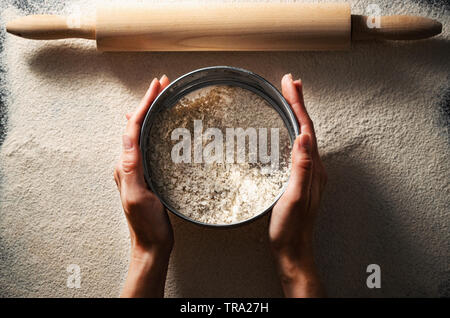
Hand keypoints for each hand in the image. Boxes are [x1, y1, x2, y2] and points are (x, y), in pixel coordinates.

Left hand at [114, 75, 172, 296]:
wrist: (151, 244)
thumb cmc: (146, 224)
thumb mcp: (139, 197)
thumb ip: (132, 171)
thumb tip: (129, 142)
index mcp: (125, 166)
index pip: (132, 128)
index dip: (143, 105)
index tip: (156, 87)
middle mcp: (128, 164)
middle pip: (136, 125)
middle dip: (147, 102)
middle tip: (162, 84)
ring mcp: (138, 169)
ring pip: (142, 133)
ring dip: (151, 112)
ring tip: (161, 96)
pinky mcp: (149, 174)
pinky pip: (149, 144)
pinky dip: (155, 129)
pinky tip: (158, 125)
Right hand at [269, 74, 326, 296]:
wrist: (293, 249)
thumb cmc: (291, 228)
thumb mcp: (293, 198)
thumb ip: (301, 168)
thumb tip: (305, 137)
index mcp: (313, 168)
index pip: (306, 128)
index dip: (298, 104)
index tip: (290, 83)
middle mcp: (314, 167)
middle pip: (307, 128)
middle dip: (299, 103)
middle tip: (290, 82)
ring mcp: (308, 173)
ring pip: (303, 136)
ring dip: (297, 114)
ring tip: (290, 98)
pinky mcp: (300, 178)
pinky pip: (298, 147)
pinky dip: (293, 131)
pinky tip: (287, 131)